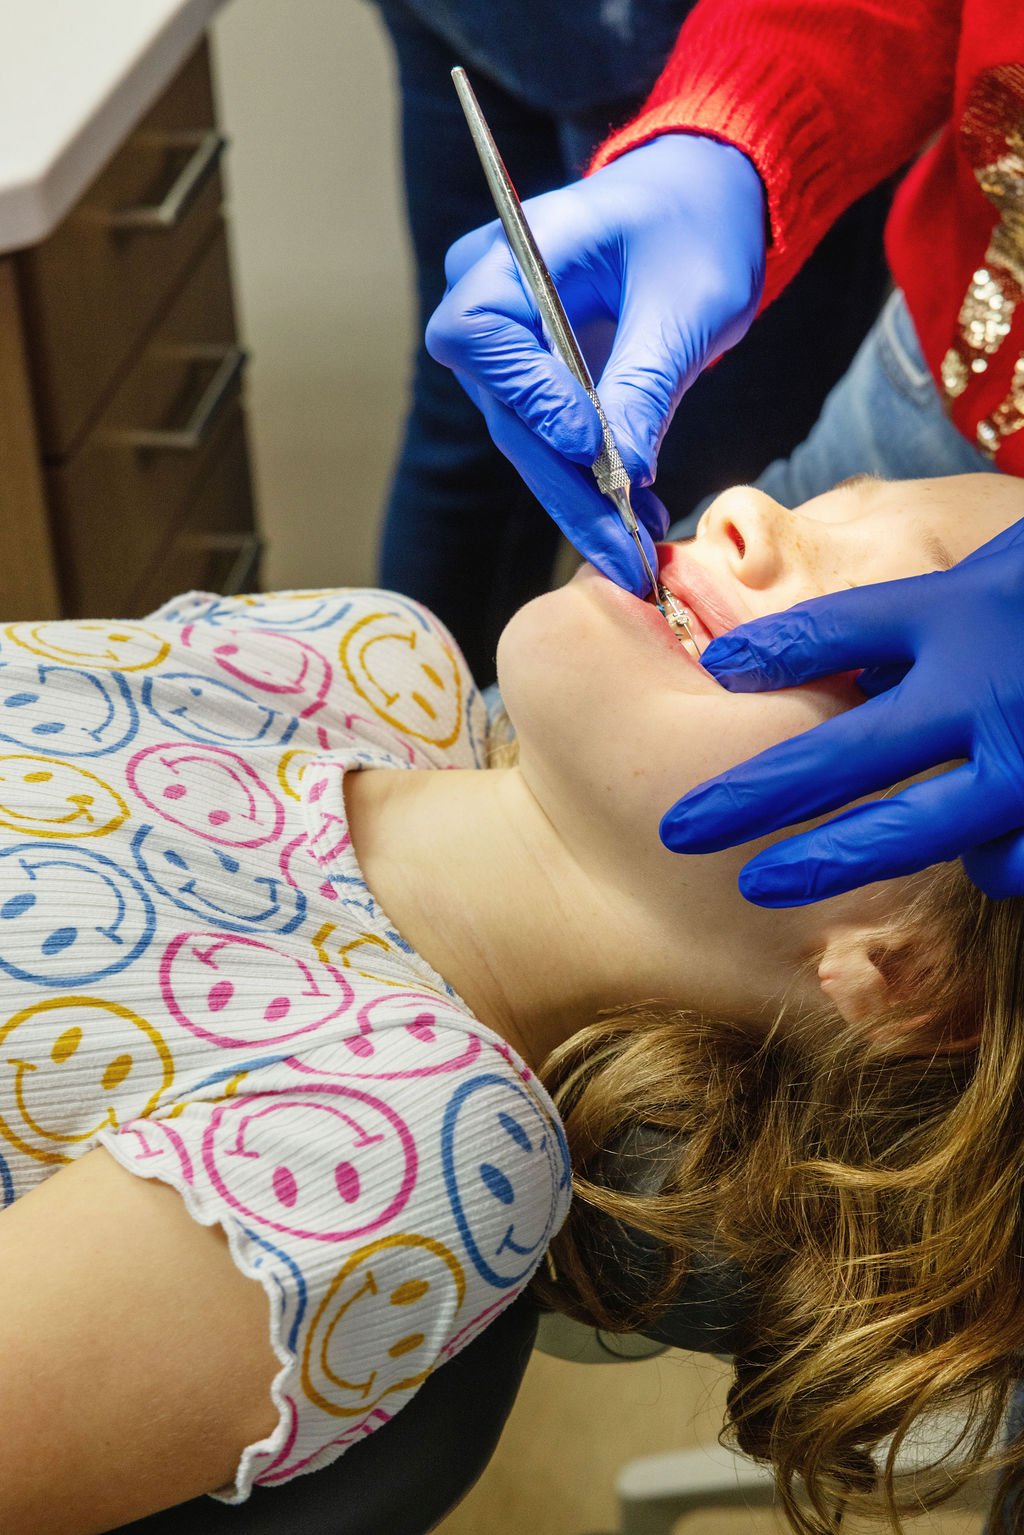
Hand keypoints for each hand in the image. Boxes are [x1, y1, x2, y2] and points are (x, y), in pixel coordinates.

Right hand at [426, 134, 765, 592]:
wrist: (701, 202)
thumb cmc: (695, 226)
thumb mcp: (686, 303)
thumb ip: (646, 382)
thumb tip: (622, 473)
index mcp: (515, 249)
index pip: (481, 335)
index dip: (530, 396)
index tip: (592, 444)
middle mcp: (490, 299)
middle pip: (507, 411)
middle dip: (567, 485)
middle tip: (622, 549)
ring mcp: (507, 347)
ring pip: (528, 443)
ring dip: (581, 502)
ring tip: (635, 550)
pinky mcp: (534, 382)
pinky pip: (551, 444)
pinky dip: (591, 488)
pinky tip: (633, 526)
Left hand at [659, 518, 1023, 904]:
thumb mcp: (992, 583)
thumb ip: (916, 622)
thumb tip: (824, 654)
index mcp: (965, 615)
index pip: (838, 631)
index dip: (767, 654)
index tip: (710, 674)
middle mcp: (988, 689)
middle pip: (846, 753)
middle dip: (754, 795)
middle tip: (681, 828)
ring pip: (916, 831)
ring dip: (840, 855)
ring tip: (770, 878)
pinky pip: (1007, 863)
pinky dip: (985, 865)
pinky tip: (971, 862)